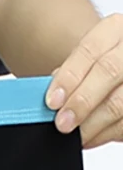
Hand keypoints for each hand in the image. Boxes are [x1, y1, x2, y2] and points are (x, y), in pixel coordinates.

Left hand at [46, 13, 122, 149]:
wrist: (117, 75)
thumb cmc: (95, 71)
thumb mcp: (83, 64)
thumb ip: (68, 77)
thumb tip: (52, 102)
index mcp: (113, 31)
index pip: (89, 50)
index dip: (69, 77)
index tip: (52, 102)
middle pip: (109, 71)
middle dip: (82, 101)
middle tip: (62, 124)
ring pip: (119, 102)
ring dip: (93, 124)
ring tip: (76, 136)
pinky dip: (105, 134)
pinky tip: (91, 138)